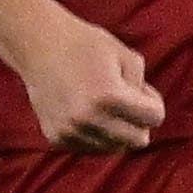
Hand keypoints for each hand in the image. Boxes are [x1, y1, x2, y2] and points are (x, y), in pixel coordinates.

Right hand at [5, 3, 162, 153]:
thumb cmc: (86, 45)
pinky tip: (86, 111)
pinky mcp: (57, 138)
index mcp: (110, 97)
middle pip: (138, 141)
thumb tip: (147, 121)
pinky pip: (91, 147)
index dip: (152, 102)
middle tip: (126, 102)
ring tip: (103, 104)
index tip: (141, 90)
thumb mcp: (126, 56)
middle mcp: (89, 119)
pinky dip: (95, 134)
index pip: (154, 118)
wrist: (38, 44)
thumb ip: (144, 88)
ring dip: (117, 130)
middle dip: (139, 123)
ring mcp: (71, 131)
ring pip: (114, 148)